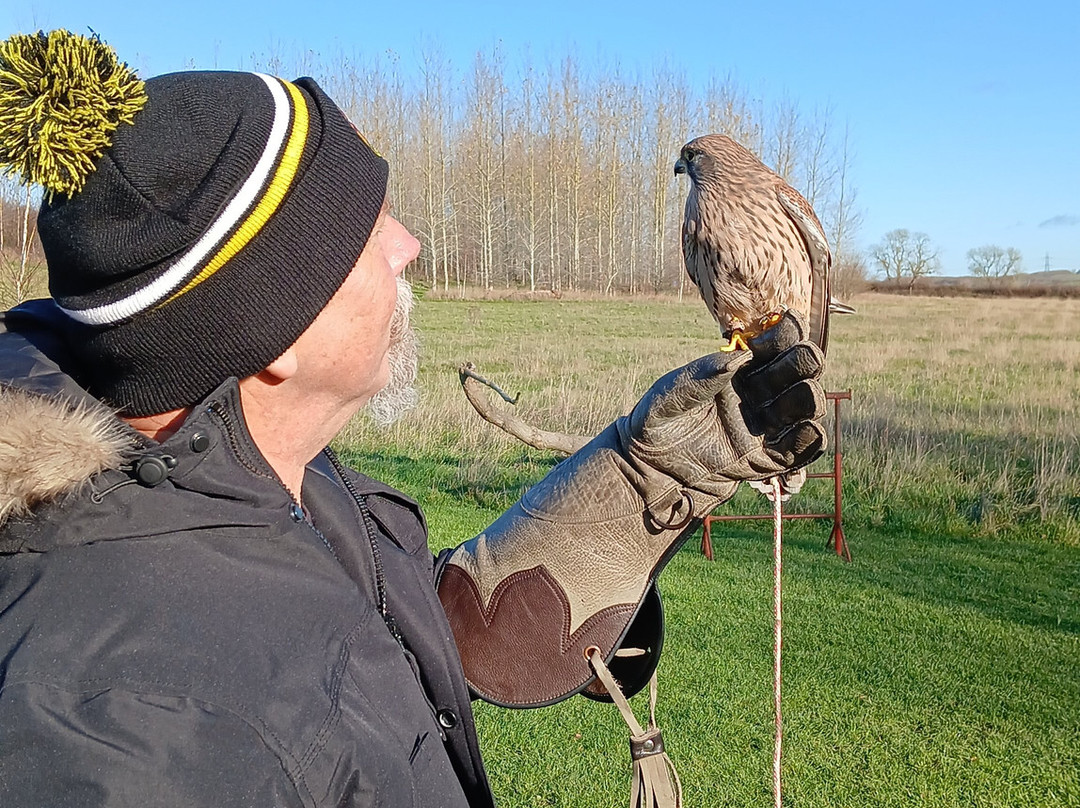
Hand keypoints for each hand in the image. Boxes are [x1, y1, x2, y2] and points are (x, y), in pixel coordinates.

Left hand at [621, 310, 825, 498]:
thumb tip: (738, 357)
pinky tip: (810, 430)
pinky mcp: (763, 461)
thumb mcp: (669, 396)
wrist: (648, 471)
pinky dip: (810, 440)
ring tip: (806, 394)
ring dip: (810, 398)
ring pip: (802, 407)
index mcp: (735, 370)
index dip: (785, 332)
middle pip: (795, 372)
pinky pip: (796, 450)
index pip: (770, 345)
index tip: (785, 325)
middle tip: (801, 359)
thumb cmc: (654, 424)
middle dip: (804, 361)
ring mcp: (761, 427)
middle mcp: (754, 395)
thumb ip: (700, 376)